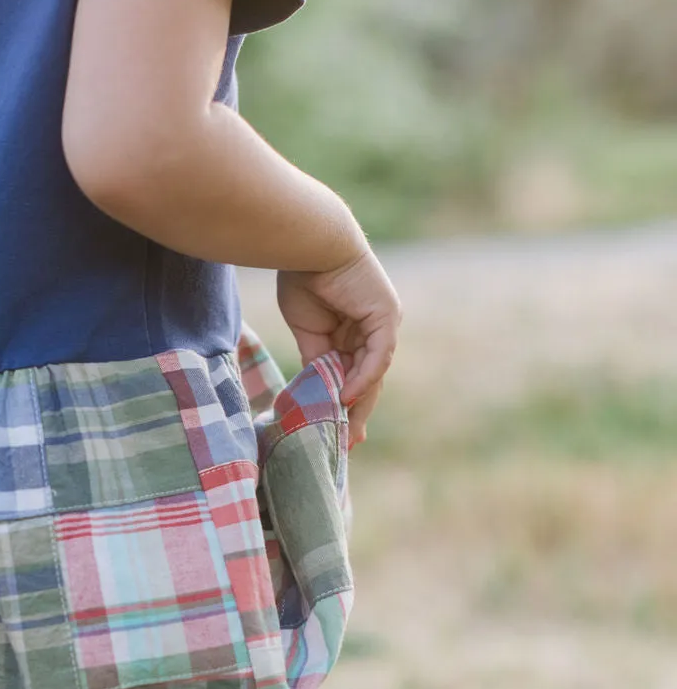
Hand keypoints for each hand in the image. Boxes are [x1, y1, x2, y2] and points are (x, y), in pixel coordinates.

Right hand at [277, 251, 400, 446]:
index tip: (335, 429)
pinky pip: (376, 356)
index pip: (353, 372)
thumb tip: (317, 387)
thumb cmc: (303, 276)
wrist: (310, 245)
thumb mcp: (308, 329)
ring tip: (347, 431)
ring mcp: (382, 323)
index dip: (345, 401)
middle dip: (357, 411)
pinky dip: (362, 377)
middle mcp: (373, 328)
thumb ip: (317, 358)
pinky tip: (347, 396)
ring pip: (372, 373)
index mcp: (355, 329)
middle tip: (350, 443)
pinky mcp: (386, 317)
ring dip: (359, 402)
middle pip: (366, 379)